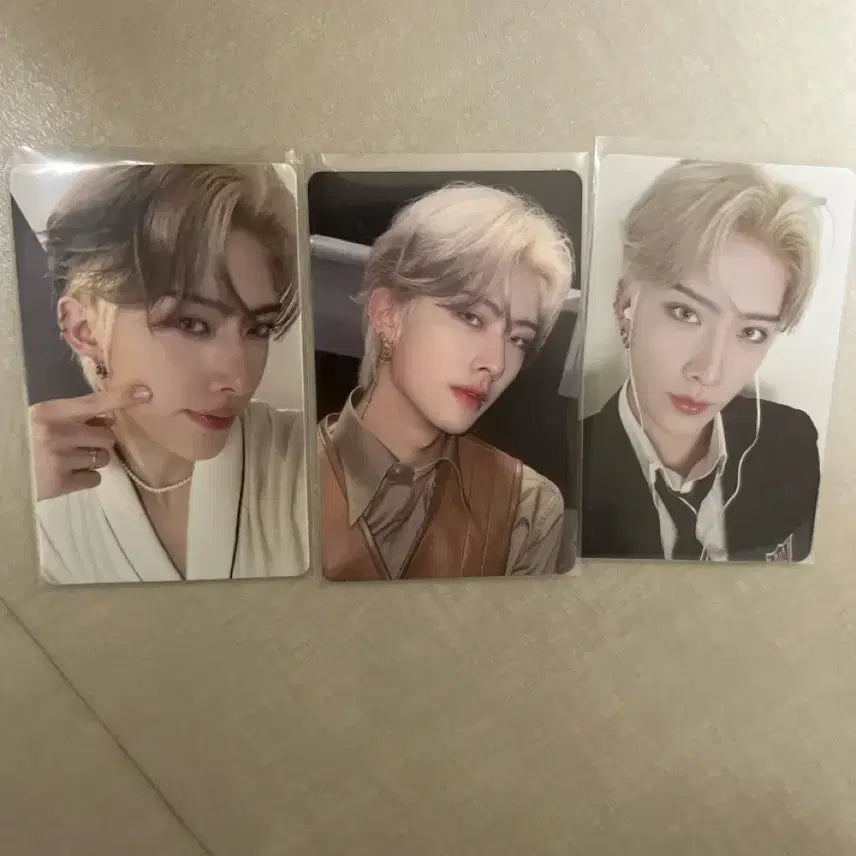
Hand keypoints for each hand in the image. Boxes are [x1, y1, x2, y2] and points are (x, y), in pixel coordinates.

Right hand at [29, 384, 151, 501]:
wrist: (3, 468)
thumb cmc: (24, 441)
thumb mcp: (42, 419)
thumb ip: (72, 415)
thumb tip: (109, 416)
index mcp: (51, 412)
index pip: (95, 402)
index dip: (122, 397)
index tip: (145, 393)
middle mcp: (58, 434)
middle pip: (107, 436)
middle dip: (99, 440)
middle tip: (80, 443)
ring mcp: (60, 460)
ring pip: (104, 458)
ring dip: (93, 459)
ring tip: (69, 459)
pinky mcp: (61, 484)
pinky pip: (95, 478)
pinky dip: (85, 478)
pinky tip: (66, 474)